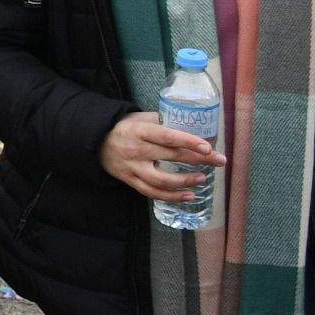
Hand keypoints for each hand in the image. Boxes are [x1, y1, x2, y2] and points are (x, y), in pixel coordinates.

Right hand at [100, 109, 222, 202]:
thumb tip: (191, 124)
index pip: (167, 136)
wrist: (95, 142)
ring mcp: (133, 168)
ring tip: (203, 179)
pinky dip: (172, 197)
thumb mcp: (139, 118)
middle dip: (199, 160)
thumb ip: (161, 121)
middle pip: (170, 157)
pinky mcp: (131, 181)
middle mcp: (136, 150)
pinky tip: (189, 195)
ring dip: (185, 181)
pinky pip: (152, 192)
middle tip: (220, 161)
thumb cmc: (124, 127)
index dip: (188, 142)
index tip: (208, 147)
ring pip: (161, 180)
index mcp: (139, 131)